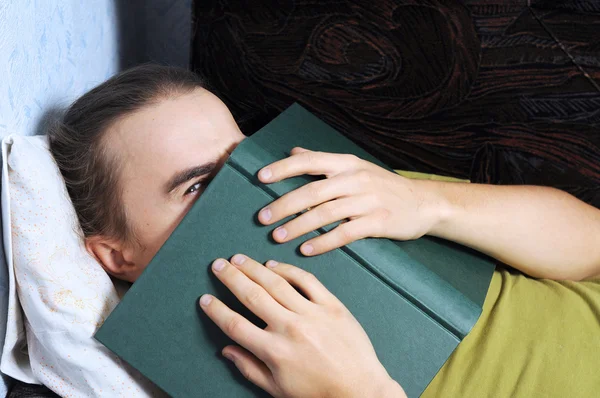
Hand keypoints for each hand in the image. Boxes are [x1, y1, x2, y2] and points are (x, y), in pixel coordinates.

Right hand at [199, 254, 405, 397]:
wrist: (360, 389)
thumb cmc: (317, 392)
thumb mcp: (278, 388)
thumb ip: (249, 367)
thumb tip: (225, 350)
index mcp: (274, 351)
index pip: (235, 325)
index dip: (216, 311)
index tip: (205, 298)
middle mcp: (290, 328)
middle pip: (252, 296)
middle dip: (231, 278)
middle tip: (218, 265)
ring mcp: (312, 314)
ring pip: (276, 283)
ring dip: (254, 268)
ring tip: (239, 258)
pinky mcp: (332, 306)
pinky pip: (307, 281)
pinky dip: (288, 270)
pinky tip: (273, 264)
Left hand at [257, 148, 441, 255]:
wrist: (424, 203)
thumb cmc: (383, 185)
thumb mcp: (356, 167)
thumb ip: (324, 161)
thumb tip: (294, 151)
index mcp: (347, 163)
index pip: (310, 161)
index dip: (283, 168)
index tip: (260, 178)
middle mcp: (356, 179)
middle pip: (312, 191)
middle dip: (284, 205)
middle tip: (262, 218)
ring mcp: (368, 200)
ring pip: (325, 213)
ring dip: (298, 226)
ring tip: (278, 237)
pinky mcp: (379, 222)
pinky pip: (345, 233)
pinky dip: (324, 242)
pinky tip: (306, 250)